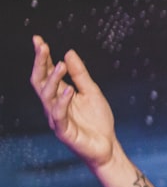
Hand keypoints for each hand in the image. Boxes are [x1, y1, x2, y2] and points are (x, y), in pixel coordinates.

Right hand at [29, 36, 116, 169]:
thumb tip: (68, 52)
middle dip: (40, 64)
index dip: (42, 57)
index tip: (38, 40)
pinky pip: (59, 115)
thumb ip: (80, 75)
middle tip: (42, 46)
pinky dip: (63, 102)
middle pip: (40, 82)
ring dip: (53, 79)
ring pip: (47, 96)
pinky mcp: (64, 132)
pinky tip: (69, 90)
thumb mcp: (92, 92)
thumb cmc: (98, 121)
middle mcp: (53, 105)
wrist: (108, 146)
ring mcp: (56, 119)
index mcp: (59, 95)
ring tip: (62, 65)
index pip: (46, 73)